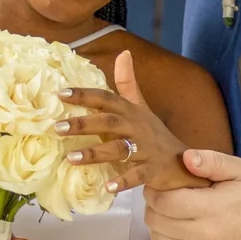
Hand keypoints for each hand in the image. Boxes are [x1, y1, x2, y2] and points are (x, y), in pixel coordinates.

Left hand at [59, 50, 193, 191]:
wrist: (183, 161)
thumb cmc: (154, 133)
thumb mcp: (141, 106)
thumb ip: (128, 83)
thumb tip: (124, 52)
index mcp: (131, 111)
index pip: (106, 98)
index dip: (85, 95)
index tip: (60, 94)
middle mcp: (138, 127)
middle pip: (109, 122)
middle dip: (83, 124)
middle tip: (57, 127)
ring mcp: (146, 149)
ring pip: (119, 149)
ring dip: (95, 153)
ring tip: (71, 157)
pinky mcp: (153, 170)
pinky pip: (137, 175)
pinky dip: (123, 181)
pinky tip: (107, 187)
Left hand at [143, 149, 240, 239]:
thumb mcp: (240, 172)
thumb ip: (212, 161)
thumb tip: (185, 158)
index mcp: (212, 209)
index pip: (164, 202)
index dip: (153, 193)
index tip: (155, 187)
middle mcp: (204, 237)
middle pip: (157, 222)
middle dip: (153, 208)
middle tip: (161, 201)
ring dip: (157, 227)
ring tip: (168, 217)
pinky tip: (174, 235)